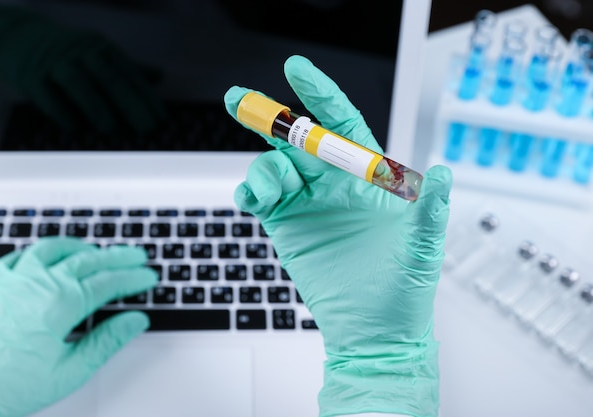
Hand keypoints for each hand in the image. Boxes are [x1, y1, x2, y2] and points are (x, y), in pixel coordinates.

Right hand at [0, 4, 164, 133]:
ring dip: (96, 106)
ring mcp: (54, 62)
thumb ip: (128, 68)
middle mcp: (80, 51)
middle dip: (131, 104)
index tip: (161, 120)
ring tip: (111, 128)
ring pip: (78, 82)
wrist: (17, 37)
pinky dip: (61, 111)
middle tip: (147, 128)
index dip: (146, 98)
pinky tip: (74, 127)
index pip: (129, 74)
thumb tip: (160, 76)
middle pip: (108, 77)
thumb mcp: (98, 54)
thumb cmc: (66, 53)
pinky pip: (47, 94)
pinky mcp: (31, 75)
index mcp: (100, 48)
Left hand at [0, 238, 157, 416]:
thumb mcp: (70, 371)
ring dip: (82, 247)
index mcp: (60, 304)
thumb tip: (135, 321)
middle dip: (118, 256)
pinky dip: (42, 250)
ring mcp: (14, 280)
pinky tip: (49, 255)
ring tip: (98, 250)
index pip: (108, 282)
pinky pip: (22, 254)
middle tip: (137, 255)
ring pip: (55, 249)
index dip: (132, 278)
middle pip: (88, 259)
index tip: (147, 277)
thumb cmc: (7, 386)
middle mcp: (38, 283)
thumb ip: (107, 341)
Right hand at [224, 55, 451, 416]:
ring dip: (263, 169)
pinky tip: (251, 199)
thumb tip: (445, 172)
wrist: (374, 332)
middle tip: (237, 99)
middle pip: (297, 138)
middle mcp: (334, 184)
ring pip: (273, 166)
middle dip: (268, 116)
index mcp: (368, 178)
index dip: (320, 94)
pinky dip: (248, 192)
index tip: (296, 70)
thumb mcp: (423, 245)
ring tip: (270, 192)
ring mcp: (307, 204)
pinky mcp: (286, 227)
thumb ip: (429, 208)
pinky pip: (258, 199)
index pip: (341, 125)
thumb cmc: (404, 287)